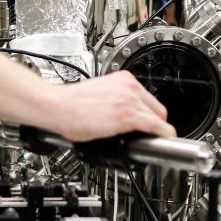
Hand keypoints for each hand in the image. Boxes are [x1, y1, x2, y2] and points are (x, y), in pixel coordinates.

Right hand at [47, 71, 175, 141]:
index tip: (150, 123)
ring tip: (150, 140)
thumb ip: (116, 99)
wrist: (58, 105)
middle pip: (157, 108)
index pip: (149, 99)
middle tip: (149, 135)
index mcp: (123, 79)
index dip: (151, 115)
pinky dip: (162, 134)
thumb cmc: (71, 103)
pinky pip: (155, 126)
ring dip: (157, 130)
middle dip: (155, 123)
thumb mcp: (100, 93)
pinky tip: (162, 139)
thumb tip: (121, 113)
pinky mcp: (128, 115)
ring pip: (158, 118)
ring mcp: (130, 100)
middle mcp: (130, 86)